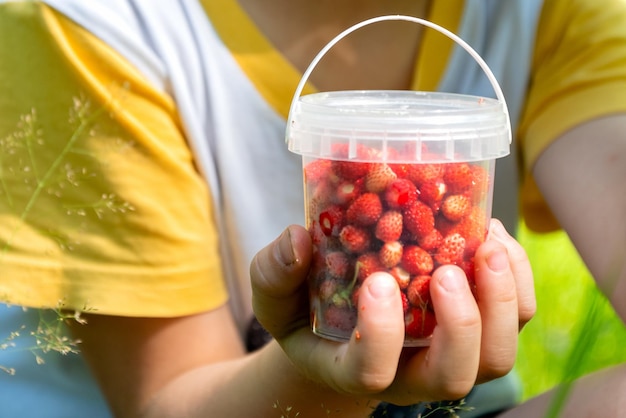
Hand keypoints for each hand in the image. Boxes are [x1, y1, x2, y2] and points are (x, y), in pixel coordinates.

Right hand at [250, 219, 534, 405]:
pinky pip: (516, 317)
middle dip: (460, 324)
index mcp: (356, 369)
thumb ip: (275, 271)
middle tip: (448, 271)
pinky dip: (516, 276)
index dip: (381, 335)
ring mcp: (451, 354)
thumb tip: (296, 239)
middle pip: (454, 374)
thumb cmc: (306, 311)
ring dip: (501, 301)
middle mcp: (412, 373)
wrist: (342, 323)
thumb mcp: (277, 294)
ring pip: (497, 353)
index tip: (377, 282)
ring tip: (486, 245)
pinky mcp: (478, 328)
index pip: (373, 373)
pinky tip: (492, 235)